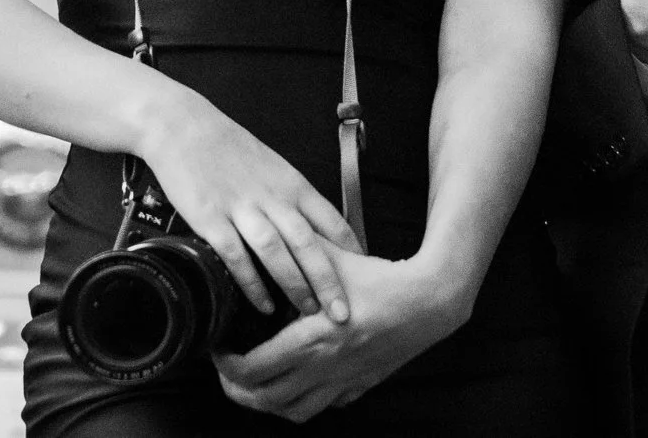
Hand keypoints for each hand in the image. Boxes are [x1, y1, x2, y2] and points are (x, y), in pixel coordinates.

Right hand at [135, 87, 361, 326]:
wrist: (184, 126)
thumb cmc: (228, 147)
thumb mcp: (272, 167)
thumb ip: (291, 198)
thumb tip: (310, 229)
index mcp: (291, 184)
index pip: (331, 220)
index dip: (350, 251)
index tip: (363, 274)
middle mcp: (272, 197)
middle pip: (309, 243)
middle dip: (328, 281)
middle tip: (342, 312)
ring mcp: (242, 208)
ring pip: (277, 251)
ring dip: (295, 285)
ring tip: (308, 312)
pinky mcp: (211, 218)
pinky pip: (236, 256)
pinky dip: (251, 283)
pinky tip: (262, 304)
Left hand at [215, 247, 468, 421]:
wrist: (429, 302)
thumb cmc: (382, 280)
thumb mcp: (333, 260)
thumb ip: (297, 251)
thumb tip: (264, 235)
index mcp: (311, 341)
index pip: (251, 370)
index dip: (224, 364)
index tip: (219, 348)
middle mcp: (323, 370)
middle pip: (263, 400)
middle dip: (236, 389)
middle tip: (227, 370)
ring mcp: (342, 383)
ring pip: (291, 412)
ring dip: (267, 403)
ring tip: (256, 383)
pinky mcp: (359, 386)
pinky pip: (323, 407)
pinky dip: (303, 402)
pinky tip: (299, 383)